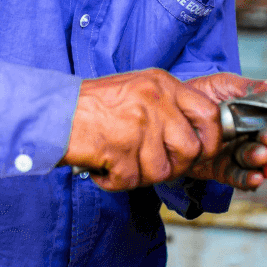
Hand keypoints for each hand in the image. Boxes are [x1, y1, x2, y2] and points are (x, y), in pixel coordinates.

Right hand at [60, 69, 223, 190]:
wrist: (54, 111)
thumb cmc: (95, 105)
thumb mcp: (140, 89)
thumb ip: (169, 107)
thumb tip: (198, 136)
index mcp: (163, 84)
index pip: (209, 113)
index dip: (212, 139)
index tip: (201, 150)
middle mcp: (155, 101)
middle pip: (191, 149)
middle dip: (176, 165)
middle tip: (153, 164)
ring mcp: (138, 124)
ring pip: (163, 170)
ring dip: (142, 175)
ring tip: (122, 161)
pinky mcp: (120, 148)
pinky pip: (132, 181)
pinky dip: (117, 182)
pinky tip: (105, 167)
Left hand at [184, 73, 266, 190]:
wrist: (169, 109)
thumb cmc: (201, 94)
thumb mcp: (226, 85)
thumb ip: (253, 88)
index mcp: (258, 114)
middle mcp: (252, 136)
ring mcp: (238, 154)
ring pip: (257, 160)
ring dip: (262, 158)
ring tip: (261, 154)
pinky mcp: (222, 170)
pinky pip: (238, 177)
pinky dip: (248, 179)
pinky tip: (256, 177)